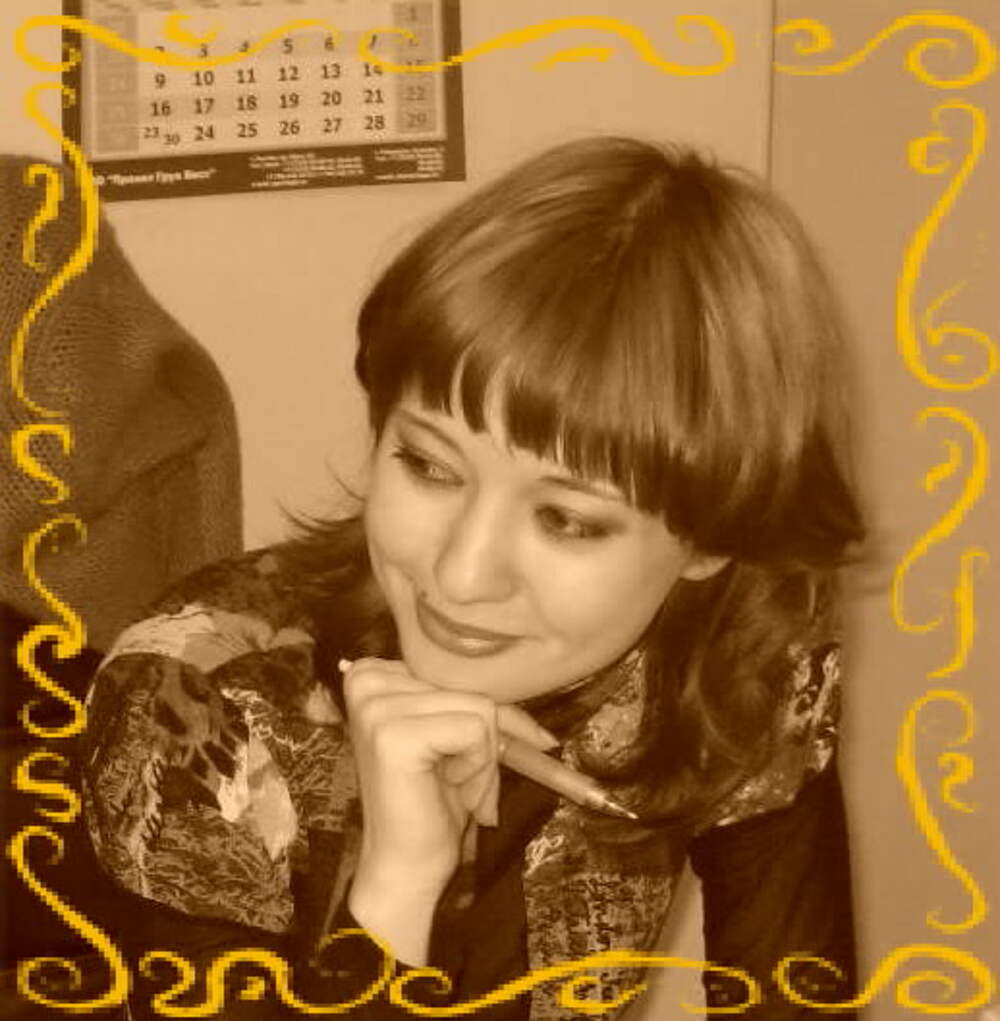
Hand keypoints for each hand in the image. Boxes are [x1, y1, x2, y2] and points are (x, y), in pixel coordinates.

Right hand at [340, 657, 555, 962]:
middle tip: (458, 782)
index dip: (481, 717)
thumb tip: (546, 730)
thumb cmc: (434, 802)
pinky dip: (478, 768)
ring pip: (480, 709)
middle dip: (485, 743)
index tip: (466, 756)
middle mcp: (367, 682)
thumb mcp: (461, 740)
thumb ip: (486, 709)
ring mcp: (377, 708)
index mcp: (374, 675)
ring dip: (483, 760)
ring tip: (455, 787)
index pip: (458, 670)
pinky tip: (451, 791)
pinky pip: (475, 730)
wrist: (406, 867)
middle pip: (471, 687)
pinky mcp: (394, 735)